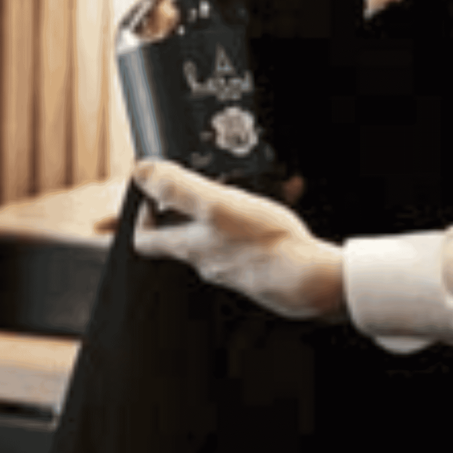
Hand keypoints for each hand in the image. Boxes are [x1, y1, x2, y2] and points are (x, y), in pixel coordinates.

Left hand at [132, 160, 346, 323]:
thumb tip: (142, 173)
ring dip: (234, 202)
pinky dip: (262, 214)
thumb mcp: (215, 204)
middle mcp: (207, 260)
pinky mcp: (258, 266)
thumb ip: (177, 187)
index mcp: (188, 247)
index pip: (146, 239)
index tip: (155, 193)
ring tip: (253, 183)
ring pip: (222, 229)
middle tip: (208, 181)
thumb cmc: (265, 246)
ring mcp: (233, 265)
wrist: (309, 280)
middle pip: (185, 231)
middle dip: (196, 199)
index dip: (144, 215)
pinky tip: (282, 197)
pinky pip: (252, 235)